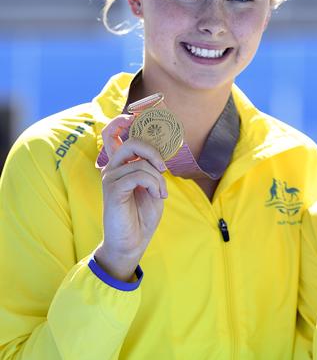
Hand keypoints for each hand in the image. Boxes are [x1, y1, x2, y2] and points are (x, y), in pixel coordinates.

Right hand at [95, 114, 167, 280]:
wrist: (133, 242)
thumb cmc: (143, 214)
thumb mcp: (153, 185)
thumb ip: (152, 166)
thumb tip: (157, 150)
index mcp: (122, 164)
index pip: (113, 133)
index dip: (123, 121)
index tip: (137, 118)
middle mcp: (113, 167)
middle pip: (132, 141)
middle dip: (153, 150)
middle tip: (163, 168)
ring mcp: (110, 177)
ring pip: (141, 163)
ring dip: (158, 179)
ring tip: (159, 194)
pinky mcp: (112, 189)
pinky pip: (138, 175)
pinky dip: (154, 185)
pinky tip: (156, 196)